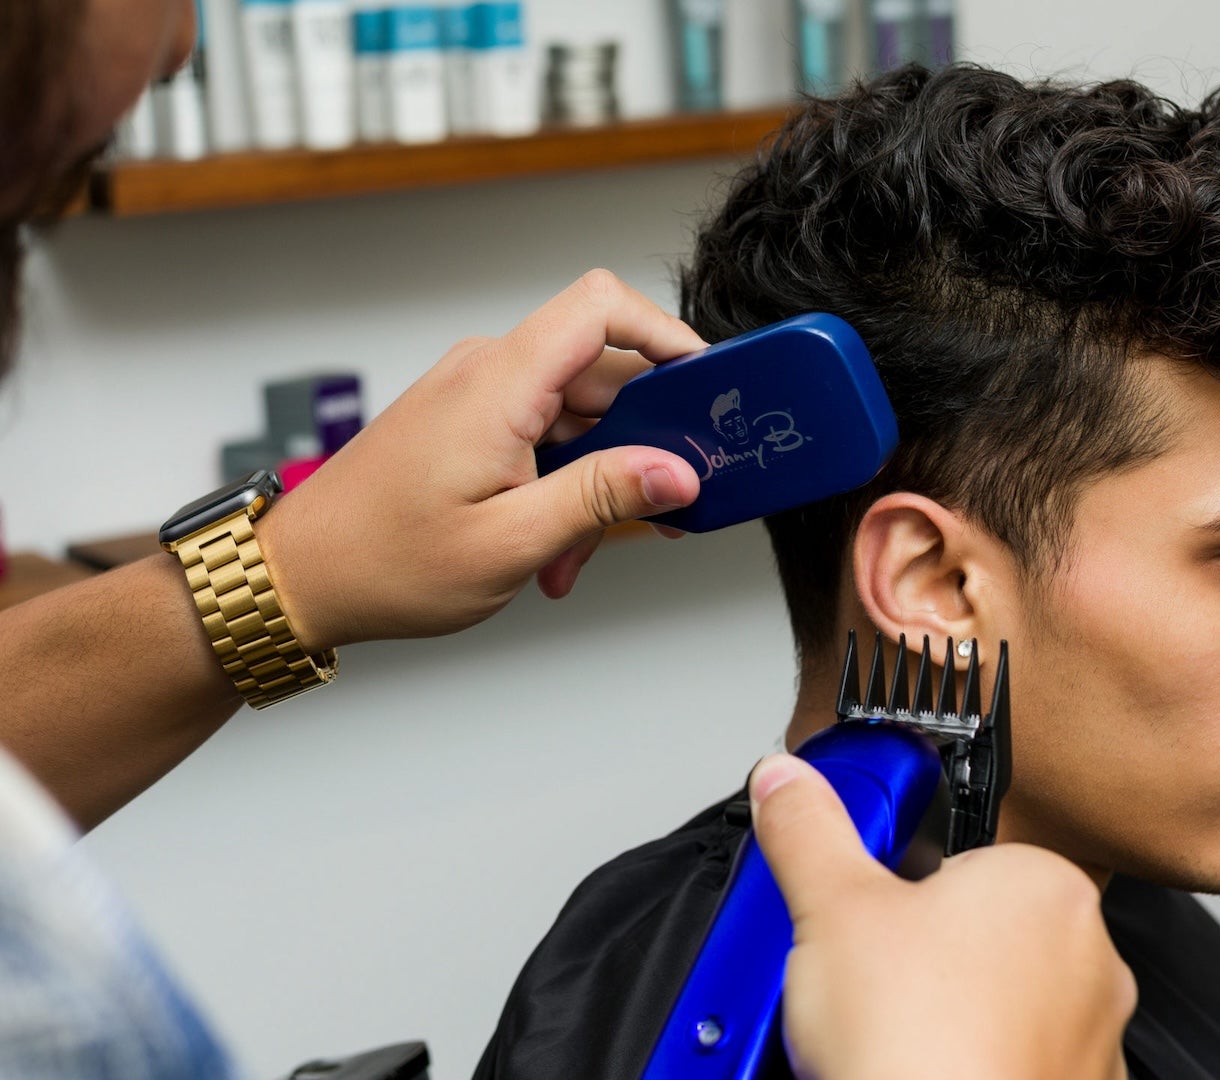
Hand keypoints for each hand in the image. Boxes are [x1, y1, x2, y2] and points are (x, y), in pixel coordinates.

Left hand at [256, 270, 704, 650]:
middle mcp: (488, 374)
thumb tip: (677, 472)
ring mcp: (477, 396)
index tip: (708, 384)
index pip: (601, 307)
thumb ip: (602, 498)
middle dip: (638, 448)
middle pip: (605, 375)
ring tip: (575, 554)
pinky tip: (551, 546)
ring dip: (595, 484)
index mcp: (498, 386)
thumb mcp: (511, 543)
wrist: (298, 577)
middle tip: (656, 513)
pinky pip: (545, 436)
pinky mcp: (470, 421)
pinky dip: (562, 487)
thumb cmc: (381, 563)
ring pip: (579, 417)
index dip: (666, 333)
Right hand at [751, 754, 1134, 1079]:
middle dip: (921, 960)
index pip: (961, 860)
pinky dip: (973, 1070)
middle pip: (980, 936)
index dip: (897, 892)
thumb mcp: (832, 911)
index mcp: (1045, 884)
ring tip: (888, 1044)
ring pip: (1000, 1007)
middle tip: (866, 989)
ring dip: (948, 1019)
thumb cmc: (918, 1050)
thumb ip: (808, 831)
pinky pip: (1016, 1066)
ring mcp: (1091, 1036)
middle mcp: (1089, 956)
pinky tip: (921, 1076)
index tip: (864, 920)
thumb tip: (788, 784)